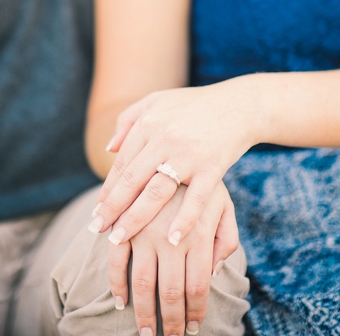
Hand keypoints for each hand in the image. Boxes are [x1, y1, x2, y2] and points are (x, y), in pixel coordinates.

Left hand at [93, 84, 249, 246]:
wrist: (242, 104)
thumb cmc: (198, 104)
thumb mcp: (160, 100)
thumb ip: (130, 118)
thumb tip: (110, 148)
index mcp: (150, 124)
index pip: (122, 164)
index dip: (108, 191)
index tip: (98, 212)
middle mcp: (165, 138)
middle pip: (131, 181)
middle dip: (112, 209)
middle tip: (97, 230)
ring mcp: (189, 154)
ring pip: (155, 192)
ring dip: (135, 218)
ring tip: (118, 239)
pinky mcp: (213, 166)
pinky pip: (195, 198)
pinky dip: (184, 220)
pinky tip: (172, 239)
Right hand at [108, 181, 240, 335]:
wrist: (183, 144)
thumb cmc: (207, 182)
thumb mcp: (226, 207)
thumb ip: (226, 239)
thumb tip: (213, 271)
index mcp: (199, 233)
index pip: (197, 284)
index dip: (195, 311)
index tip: (194, 329)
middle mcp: (171, 235)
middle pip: (170, 290)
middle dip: (170, 320)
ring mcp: (146, 231)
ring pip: (142, 282)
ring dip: (142, 312)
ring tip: (144, 332)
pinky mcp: (125, 224)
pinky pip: (116, 261)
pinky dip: (116, 283)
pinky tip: (121, 301)